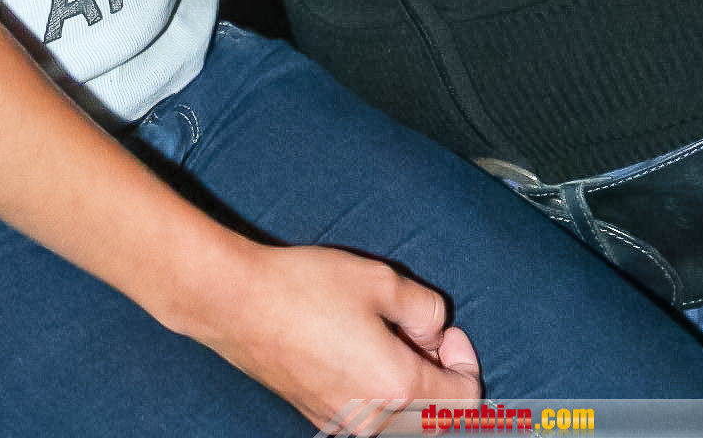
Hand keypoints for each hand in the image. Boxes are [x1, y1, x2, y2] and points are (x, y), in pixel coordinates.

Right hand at [194, 242, 480, 435]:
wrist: (237, 303)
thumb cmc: (304, 289)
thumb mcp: (380, 280)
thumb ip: (427, 308)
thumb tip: (437, 329)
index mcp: (398, 388)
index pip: (465, 400)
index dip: (464, 361)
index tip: (445, 332)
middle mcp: (375, 420)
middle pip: (435, 415)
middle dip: (437, 374)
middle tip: (415, 331)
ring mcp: (345, 424)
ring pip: (401, 417)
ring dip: (408, 383)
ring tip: (381, 335)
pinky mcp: (320, 416)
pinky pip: (370, 415)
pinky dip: (378, 390)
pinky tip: (354, 348)